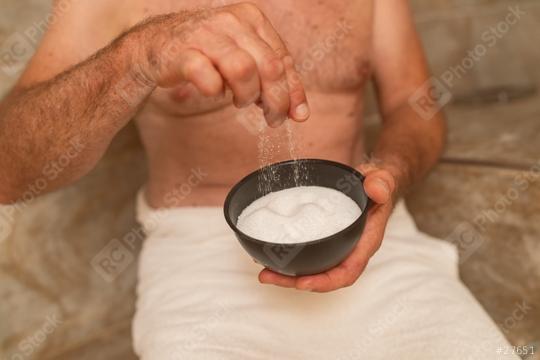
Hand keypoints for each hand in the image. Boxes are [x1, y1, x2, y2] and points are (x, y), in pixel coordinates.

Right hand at [132, 3, 308, 125]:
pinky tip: (214, 91)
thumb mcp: (245, 58)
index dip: (293, 90)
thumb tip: (300, 112)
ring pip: (243, 70)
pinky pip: (208, 78)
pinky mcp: (183, 52)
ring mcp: (206, 35)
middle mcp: (231, 21)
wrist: (157, 46)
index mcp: (251, 18)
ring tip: (239, 101)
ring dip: (246, 95)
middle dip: (276, 100)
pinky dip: (215, 92)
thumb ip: (272, 80)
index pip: (283, 58)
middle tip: (272, 119)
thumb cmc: (207, 54)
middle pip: (269, 67)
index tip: (297, 115)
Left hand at [258, 163, 397, 291]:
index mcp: (365, 242)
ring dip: (287, 276)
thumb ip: (381, 183)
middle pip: (324, 277)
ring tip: (264, 273)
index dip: (325, 281)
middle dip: (296, 282)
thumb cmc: (376, 184)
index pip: (347, 271)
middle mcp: (350, 250)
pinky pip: (307, 256)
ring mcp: (336, 247)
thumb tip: (377, 191)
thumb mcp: (381, 179)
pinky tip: (267, 256)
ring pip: (312, 270)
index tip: (302, 282)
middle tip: (268, 277)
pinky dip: (288, 260)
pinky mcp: (324, 240)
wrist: (372, 184)